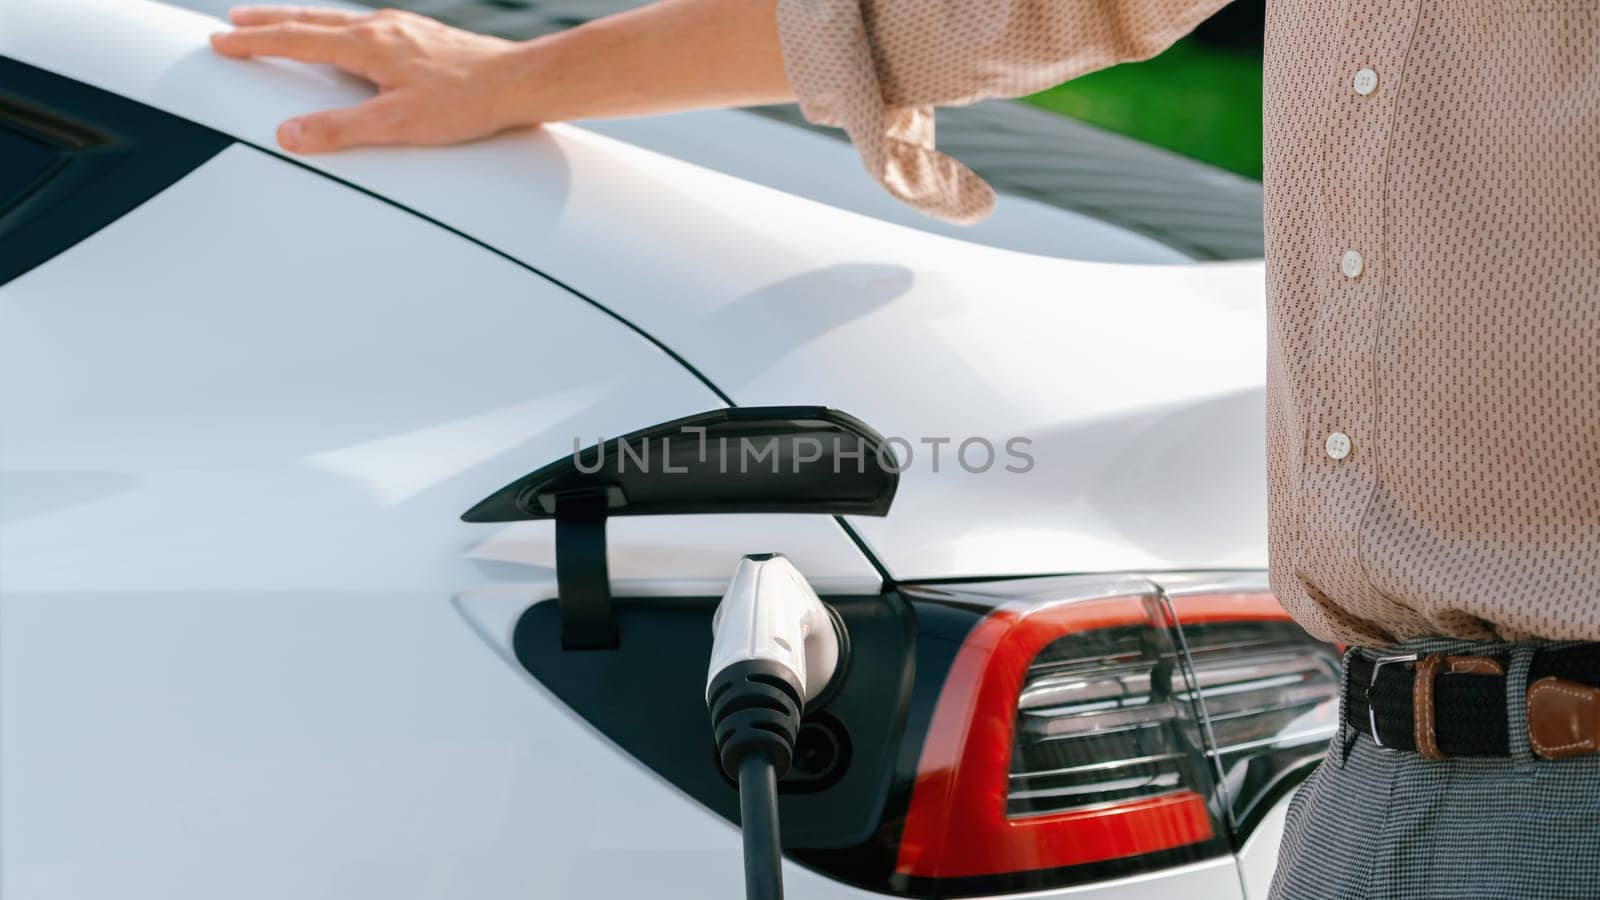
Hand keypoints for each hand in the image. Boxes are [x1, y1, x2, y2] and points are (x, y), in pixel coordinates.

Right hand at [210, 6, 540, 152]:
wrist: (520, 83)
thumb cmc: (465, 104)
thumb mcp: (398, 125)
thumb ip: (341, 130)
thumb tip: (288, 135)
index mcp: (367, 45)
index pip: (296, 39)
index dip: (254, 43)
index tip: (219, 42)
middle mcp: (382, 28)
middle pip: (312, 19)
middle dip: (269, 22)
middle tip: (234, 22)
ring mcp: (405, 30)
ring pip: (340, 21)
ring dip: (304, 22)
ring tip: (283, 25)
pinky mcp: (425, 39)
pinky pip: (369, 28)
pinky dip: (341, 29)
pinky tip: (351, 41)